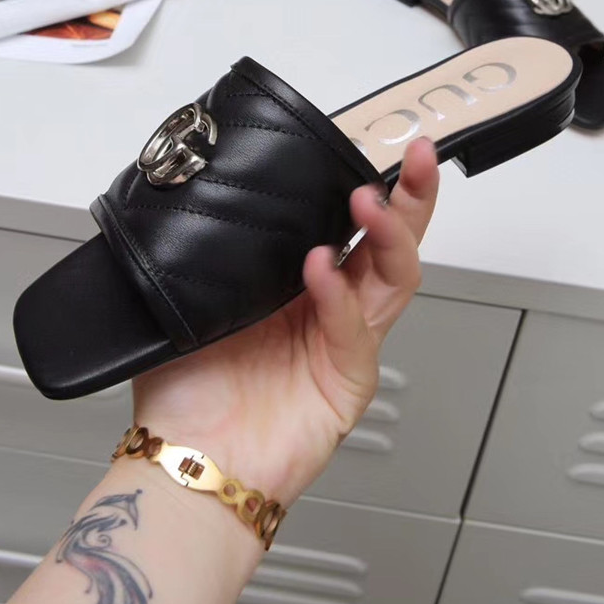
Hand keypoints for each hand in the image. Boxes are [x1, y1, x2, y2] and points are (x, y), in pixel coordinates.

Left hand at [132, 137, 438, 504]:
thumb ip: (210, 248)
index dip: (370, 184)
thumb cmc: (187, 390)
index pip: (349, 223)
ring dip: (388, 234)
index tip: (377, 143)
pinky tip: (319, 269)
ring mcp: (344, 341)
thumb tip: (197, 188)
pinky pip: (353, 331)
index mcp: (299, 280)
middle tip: (418, 157)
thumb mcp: (191, 297)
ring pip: (393, 278)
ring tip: (367, 201)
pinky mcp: (347, 381)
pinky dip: (337, 297)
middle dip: (410, 197)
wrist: (186, 460)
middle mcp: (330, 305)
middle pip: (391, 242)